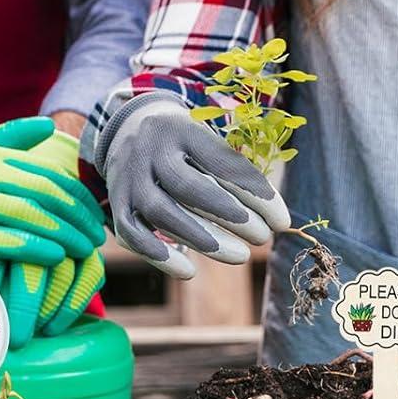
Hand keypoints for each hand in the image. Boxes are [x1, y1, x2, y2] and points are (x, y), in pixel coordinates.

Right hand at [0, 118, 106, 342]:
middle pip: (41, 193)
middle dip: (75, 217)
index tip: (94, 217)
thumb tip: (48, 128)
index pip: (44, 173)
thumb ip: (8, 141)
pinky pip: (0, 240)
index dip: (76, 196)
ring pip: (26, 215)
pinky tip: (54, 257)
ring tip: (83, 250)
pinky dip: (32, 248)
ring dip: (62, 234)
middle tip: (96, 238)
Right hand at [99, 94, 290, 279]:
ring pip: (161, 212)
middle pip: (188, 186)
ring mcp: (129, 177)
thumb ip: (234, 169)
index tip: (281, 220)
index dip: (253, 192)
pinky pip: (131, 233)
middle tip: (262, 237)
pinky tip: (189, 271)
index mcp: (181, 128)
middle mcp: (150, 150)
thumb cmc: (185, 142)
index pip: (220, 162)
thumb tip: (274, 217)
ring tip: (240, 256)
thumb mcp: (207, 139)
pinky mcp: (116, 202)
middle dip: (229, 215)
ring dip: (202, 239)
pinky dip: (159, 255)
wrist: (127, 127)